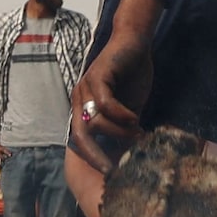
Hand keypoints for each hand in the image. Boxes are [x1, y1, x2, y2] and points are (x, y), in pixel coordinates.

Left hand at [69, 26, 151, 171]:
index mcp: (84, 108)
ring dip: (118, 131)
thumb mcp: (128, 110)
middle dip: (95, 154)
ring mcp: (85, 87)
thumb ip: (124, 128)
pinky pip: (106, 104)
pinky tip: (135, 118)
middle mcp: (80, 99)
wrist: (135, 43)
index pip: (80, 140)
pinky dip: (121, 115)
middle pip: (79, 134)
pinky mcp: (97, 76)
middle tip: (112, 169)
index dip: (92, 157)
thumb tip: (130, 155)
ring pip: (96, 121)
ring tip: (137, 132)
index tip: (109, 173)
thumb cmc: (132, 76)